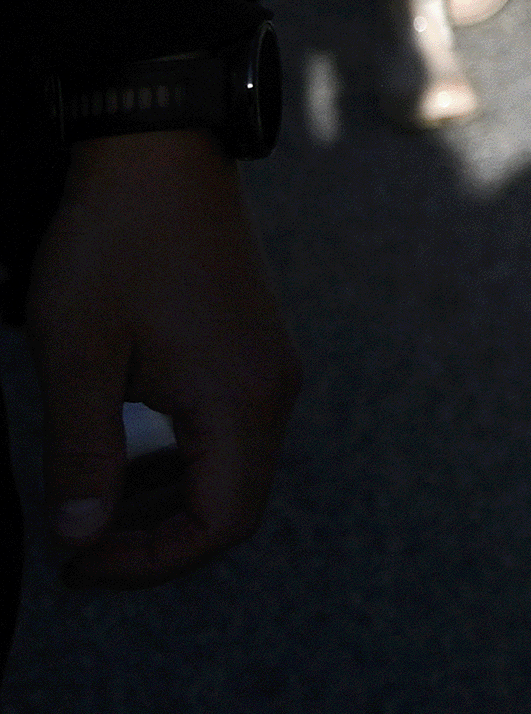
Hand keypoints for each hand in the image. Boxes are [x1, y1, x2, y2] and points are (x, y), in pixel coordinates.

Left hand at [31, 129, 295, 588]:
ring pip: (230, 470)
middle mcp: (271, 388)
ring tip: (87, 507)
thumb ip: (81, 454)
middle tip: (77, 548)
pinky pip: (227, 431)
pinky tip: (119, 455)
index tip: (79, 563)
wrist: (159, 149)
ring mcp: (266, 365)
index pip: (220, 523)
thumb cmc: (118, 242)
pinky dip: (176, 463)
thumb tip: (80, 537)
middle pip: (233, 504)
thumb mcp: (78, 355)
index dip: (151, 562)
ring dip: (163, 503)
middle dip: (155, 541)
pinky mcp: (250, 346)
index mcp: (240, 397)